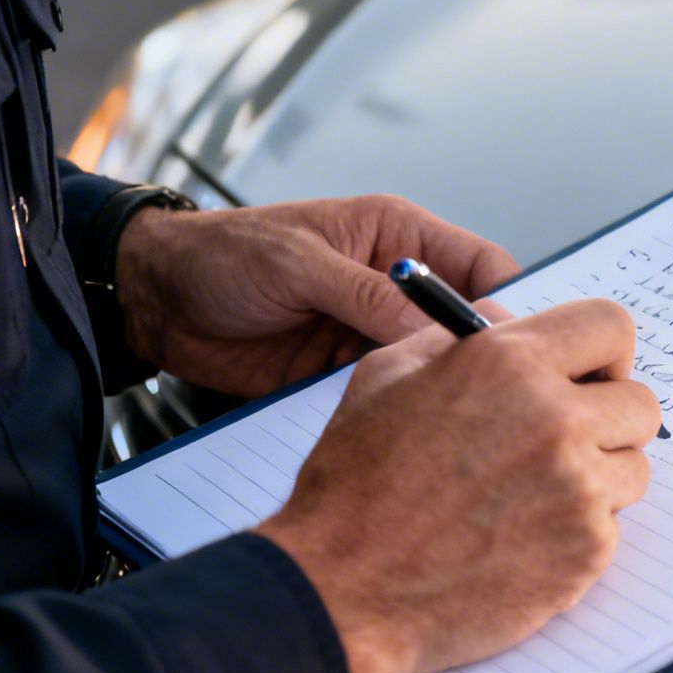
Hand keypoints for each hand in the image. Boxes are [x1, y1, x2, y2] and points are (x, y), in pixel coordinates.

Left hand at [115, 196, 518, 395]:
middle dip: (481, 358)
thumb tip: (438, 328)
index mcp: (399, 238)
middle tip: (494, 396)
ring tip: (448, 423)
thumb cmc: (222, 255)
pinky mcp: (343, 375)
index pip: (483, 266)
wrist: (152, 301)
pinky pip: (386, 397)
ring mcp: (371, 333)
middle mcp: (396, 287)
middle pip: (465, 326)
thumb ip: (369, 296)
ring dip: (438, 392)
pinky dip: (393, 414)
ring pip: (431, 368)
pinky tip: (397, 434)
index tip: (520, 346)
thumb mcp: (299, 265)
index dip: (510, 302)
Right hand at [255, 299, 658, 672]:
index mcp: (510, 363)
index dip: (601, 352)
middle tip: (564, 441)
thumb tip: (511, 320)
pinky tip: (520, 541)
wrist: (339, 592)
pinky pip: (611, 528)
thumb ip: (460, 338)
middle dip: (606, 419)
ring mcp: (578, 490)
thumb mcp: (386, 376)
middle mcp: (556, 419)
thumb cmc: (353, 484)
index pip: (611, 327)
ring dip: (596, 479)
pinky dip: (576, 535)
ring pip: (633, 469)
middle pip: (640, 403)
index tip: (587, 376)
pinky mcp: (586, 553)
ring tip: (532, 497)